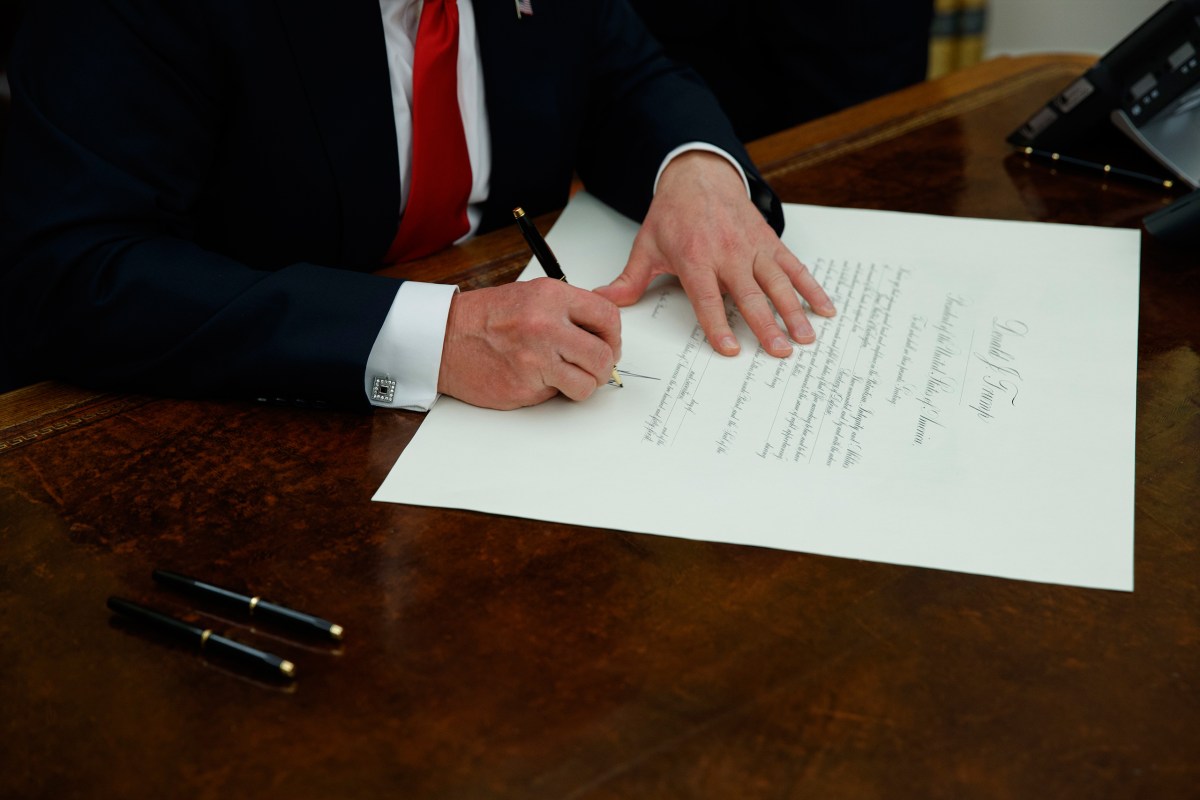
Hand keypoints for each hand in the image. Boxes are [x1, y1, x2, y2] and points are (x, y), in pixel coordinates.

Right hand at [437, 278, 621, 408]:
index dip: (613, 337)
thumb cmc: (485, 318)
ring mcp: (536, 359)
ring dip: (581, 385)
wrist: (444, 337)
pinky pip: (557, 395)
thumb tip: (602, 335)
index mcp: (551, 297)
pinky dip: (551, 391)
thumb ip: (568, 312)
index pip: (608, 317)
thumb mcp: (532, 296)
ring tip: (564, 376)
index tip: (608, 344)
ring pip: (587, 383)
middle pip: (603, 356)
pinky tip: (533, 378)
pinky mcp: (525, 386)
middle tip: (592, 368)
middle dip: (602, 368)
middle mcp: (546, 325)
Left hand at [595, 150, 835, 357]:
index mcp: (695, 257)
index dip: (717, 325)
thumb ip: (629, 280)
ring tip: (805, 338)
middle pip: (749, 295)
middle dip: (766, 325)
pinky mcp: (770, 242)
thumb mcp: (646, 245)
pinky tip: (824, 309)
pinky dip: (812, 288)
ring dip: (794, 312)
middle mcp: (727, 253)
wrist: (699, 175)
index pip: (707, 298)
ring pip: (778, 283)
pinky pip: (794, 267)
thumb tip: (602, 301)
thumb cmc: (673, 214)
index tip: (730, 350)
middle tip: (779, 351)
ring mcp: (752, 247)